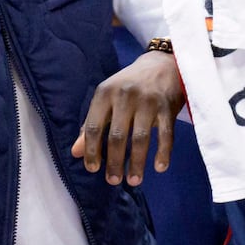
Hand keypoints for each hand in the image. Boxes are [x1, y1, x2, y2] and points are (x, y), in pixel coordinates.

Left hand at [70, 50, 183, 185]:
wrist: (163, 64)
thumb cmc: (129, 85)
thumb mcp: (107, 99)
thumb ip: (92, 124)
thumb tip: (75, 152)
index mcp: (105, 93)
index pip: (94, 127)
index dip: (91, 150)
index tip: (92, 169)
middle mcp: (125, 96)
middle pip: (117, 136)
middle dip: (114, 162)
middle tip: (113, 181)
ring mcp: (148, 101)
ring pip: (140, 139)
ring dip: (137, 163)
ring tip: (134, 180)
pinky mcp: (168, 107)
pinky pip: (166, 135)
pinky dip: (163, 153)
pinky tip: (159, 168)